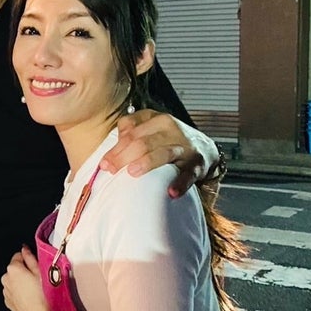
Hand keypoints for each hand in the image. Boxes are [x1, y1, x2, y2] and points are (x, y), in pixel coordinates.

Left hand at [2, 246, 52, 310]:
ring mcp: (6, 292)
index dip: (28, 259)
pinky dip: (20, 293)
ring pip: (14, 281)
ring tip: (35, 290)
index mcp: (13, 269)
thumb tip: (25, 248)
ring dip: (22, 283)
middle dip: (24, 271)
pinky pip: (14, 293)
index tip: (37, 266)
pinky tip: (31, 298)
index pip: (18, 256)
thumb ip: (30, 258)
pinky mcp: (8, 302)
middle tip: (38, 279)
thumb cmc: (44, 296)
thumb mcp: (41, 272)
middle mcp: (6, 279)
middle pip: (15, 269)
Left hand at [100, 110, 217, 197]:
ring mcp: (184, 147)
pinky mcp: (197, 165)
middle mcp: (170, 129)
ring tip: (133, 172)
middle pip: (142, 142)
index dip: (115, 148)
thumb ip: (130, 134)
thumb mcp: (151, 129)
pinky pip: (188, 174)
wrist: (205, 149)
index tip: (104, 163)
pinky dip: (180, 183)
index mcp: (156, 119)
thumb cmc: (169, 140)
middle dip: (123, 157)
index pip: (131, 131)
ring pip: (162, 153)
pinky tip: (171, 192)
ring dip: (147, 162)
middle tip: (110, 170)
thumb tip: (110, 154)